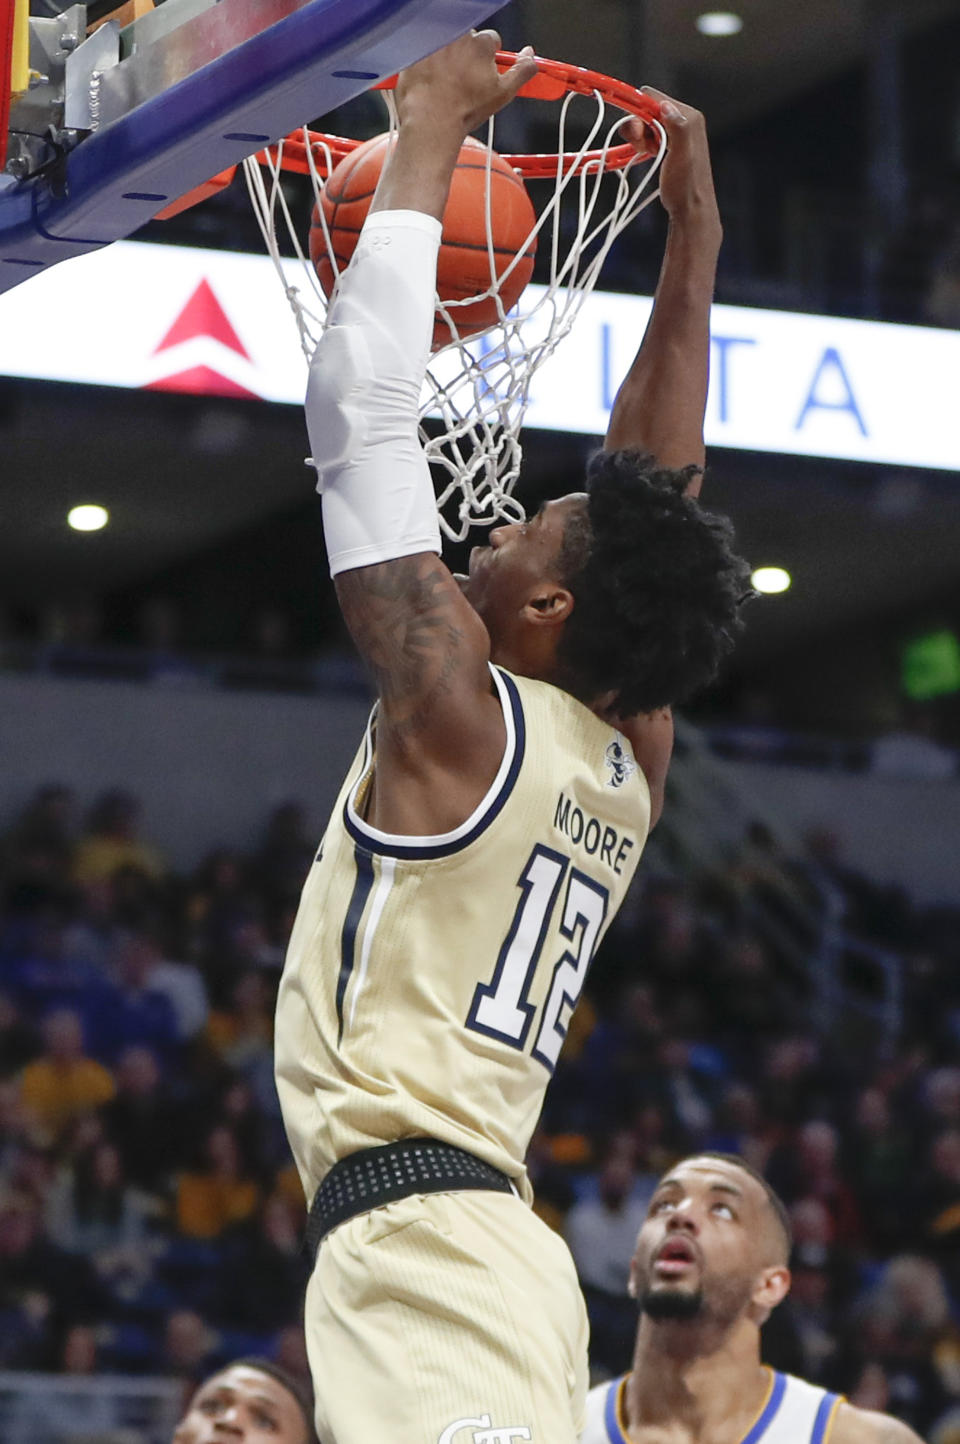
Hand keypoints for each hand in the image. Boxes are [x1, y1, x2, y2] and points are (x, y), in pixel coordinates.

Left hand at [395, 31, 538, 138]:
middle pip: (467, 40)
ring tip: (446, 82)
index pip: (490, 41)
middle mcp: (457, 36)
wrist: (432, 123)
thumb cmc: (466, 111)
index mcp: (480, 44)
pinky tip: (430, 82)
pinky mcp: (415, 51)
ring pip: (446, 44)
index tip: (483, 72)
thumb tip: (531, 56)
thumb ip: (522, 71)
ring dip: (447, 57)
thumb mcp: (503, 94)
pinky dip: (426, 63)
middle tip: (463, 80)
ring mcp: (434, 42)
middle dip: (466, 55)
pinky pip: (424, 52)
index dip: (489, 58)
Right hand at [640, 88, 720, 234]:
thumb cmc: (685, 187)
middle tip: (641, 147)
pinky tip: (649, 154)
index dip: (638, 113)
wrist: (690, 208)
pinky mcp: (672, 141)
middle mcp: (684, 118)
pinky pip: (650, 131)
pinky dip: (644, 141)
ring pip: (646, 120)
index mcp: (688, 116)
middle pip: (647, 107)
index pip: (652, 97)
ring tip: (647, 152)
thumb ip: (678, 128)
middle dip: (638, 125)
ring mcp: (678, 130)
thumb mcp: (682, 156)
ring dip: (640, 135)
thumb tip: (666, 107)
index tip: (638, 136)